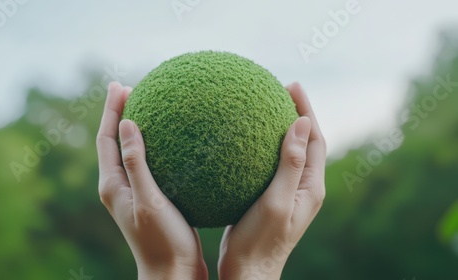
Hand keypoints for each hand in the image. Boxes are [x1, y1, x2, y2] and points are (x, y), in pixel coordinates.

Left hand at [96, 82, 207, 279]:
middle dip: (119, 114)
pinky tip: (170, 142)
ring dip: (133, 128)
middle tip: (129, 88)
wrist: (173, 273)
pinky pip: (145, 163)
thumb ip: (137, 163)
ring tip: (146, 106)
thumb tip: (127, 124)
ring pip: (129, 152)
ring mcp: (133, 193)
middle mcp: (118, 187)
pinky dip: (151, 146)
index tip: (119, 85)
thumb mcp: (150, 200)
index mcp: (113, 185)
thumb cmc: (163, 242)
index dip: (111, 111)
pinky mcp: (149, 198)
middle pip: (113, 142)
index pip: (106, 138)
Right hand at [218, 83, 326, 279]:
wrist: (249, 271)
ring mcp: (289, 193)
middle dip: (298, 115)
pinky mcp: (272, 198)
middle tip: (281, 89)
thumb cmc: (261, 241)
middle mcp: (304, 188)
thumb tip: (303, 123)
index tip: (293, 86)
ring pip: (289, 153)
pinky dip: (266, 148)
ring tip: (266, 108)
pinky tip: (246, 142)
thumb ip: (290, 164)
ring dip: (282, 129)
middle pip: (306, 143)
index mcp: (311, 187)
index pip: (315, 140)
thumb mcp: (277, 201)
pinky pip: (273, 165)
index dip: (307, 111)